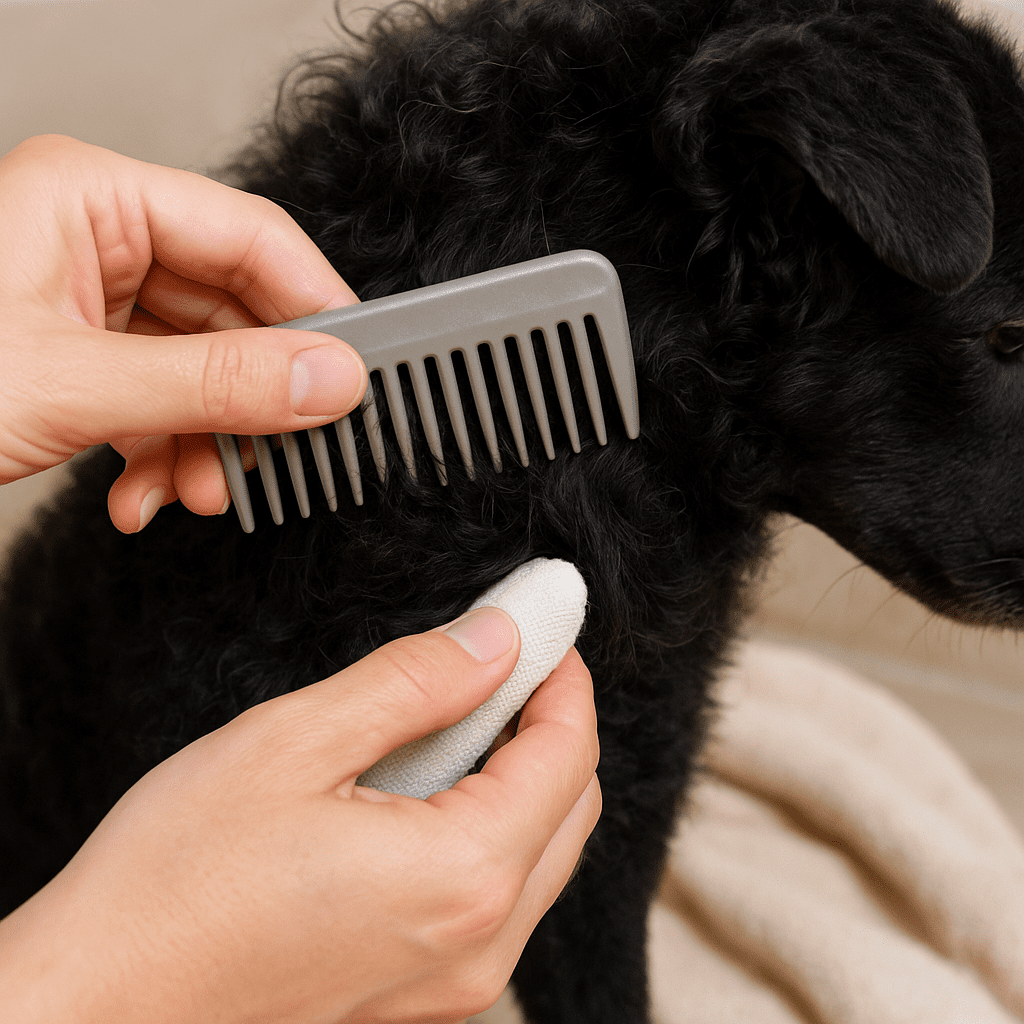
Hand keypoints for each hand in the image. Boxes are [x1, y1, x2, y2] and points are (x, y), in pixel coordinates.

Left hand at [0, 134, 367, 532]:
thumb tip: (331, 380)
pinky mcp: (79, 359)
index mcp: (90, 198)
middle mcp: (95, 241)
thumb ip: (215, 384)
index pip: (249, 235)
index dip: (314, 305)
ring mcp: (86, 302)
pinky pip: (159, 401)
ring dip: (207, 443)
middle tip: (283, 452)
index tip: (356, 371)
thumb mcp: (73, 386)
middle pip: (229, 313)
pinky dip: (164, 457)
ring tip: (198, 494)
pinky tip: (144, 499)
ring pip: (199, 369)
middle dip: (249, 401)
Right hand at [0, 608, 600, 1023]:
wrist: (99, 1000)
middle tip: (497, 664)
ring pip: (540, 854)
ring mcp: (454, 983)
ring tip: (448, 722)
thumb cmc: (178, 879)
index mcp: (463, 877)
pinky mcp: (421, 997)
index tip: (539, 627)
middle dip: (548, 724)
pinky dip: (486, 830)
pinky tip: (419, 793)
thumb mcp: (296, 742)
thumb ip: (416, 682)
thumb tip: (499, 638)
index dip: (562, 678)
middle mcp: (480, 944)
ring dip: (519, 776)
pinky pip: (495, 898)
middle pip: (569, 807)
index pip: (569, 755)